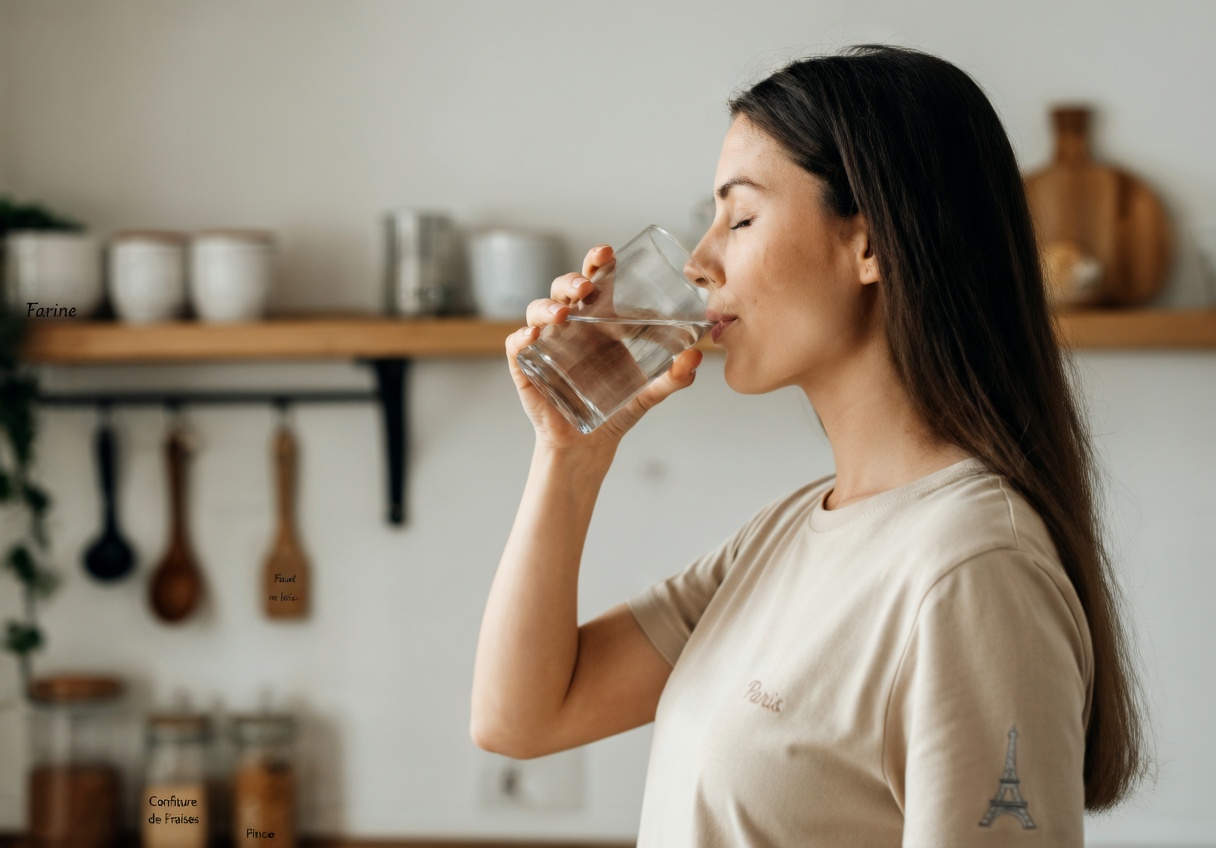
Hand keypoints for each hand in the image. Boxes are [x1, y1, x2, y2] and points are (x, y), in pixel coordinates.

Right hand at [504, 244, 703, 452]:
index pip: (594, 282)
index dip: (597, 263)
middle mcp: (570, 327)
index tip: (609, 253)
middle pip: (564, 289)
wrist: (589, 445)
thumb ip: (673, 377)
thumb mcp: (649, 392)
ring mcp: (545, 344)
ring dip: (548, 306)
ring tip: (563, 313)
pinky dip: (520, 337)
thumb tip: (698, 356)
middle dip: (572, 280)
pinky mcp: (527, 368)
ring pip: (537, 310)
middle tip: (586, 286)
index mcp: (597, 322)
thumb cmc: (616, 409)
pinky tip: (532, 336)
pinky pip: (517, 346)